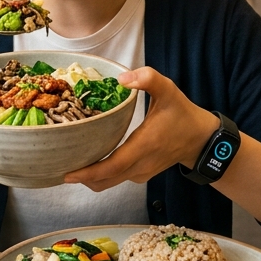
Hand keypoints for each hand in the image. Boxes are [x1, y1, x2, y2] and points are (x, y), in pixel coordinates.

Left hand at [63, 67, 216, 191]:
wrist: (201, 139)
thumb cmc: (182, 114)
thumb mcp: (169, 90)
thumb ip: (148, 79)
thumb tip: (123, 78)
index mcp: (143, 146)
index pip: (112, 167)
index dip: (88, 172)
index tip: (68, 173)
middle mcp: (140, 165)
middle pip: (104, 180)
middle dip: (81, 177)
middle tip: (59, 165)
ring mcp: (140, 173)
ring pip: (109, 183)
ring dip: (89, 177)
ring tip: (70, 162)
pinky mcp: (141, 174)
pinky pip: (115, 179)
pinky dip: (100, 175)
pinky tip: (90, 160)